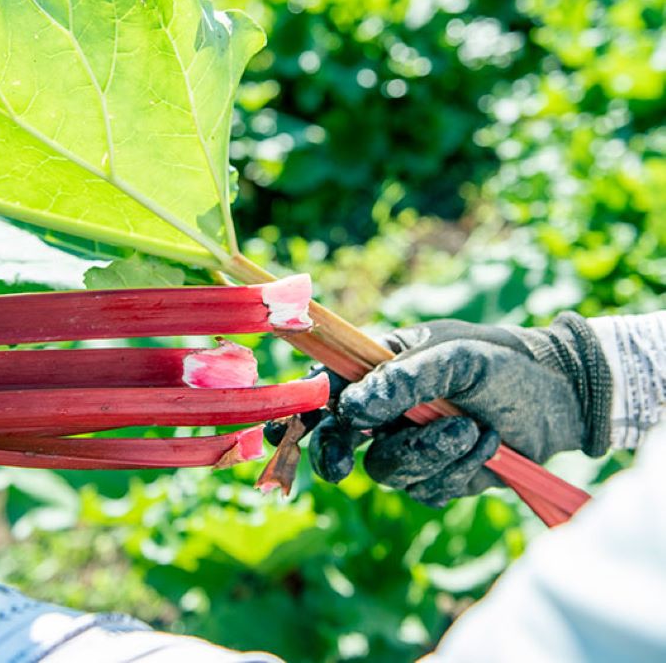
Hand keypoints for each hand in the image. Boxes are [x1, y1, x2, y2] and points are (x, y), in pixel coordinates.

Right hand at [270, 314, 612, 506]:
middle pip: (337, 442)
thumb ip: (403, 379)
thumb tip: (351, 408)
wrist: (564, 397)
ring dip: (429, 454)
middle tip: (338, 466)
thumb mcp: (457, 358)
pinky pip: (427, 490)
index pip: (325, 390)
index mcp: (379, 369)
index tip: (283, 434)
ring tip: (472, 431)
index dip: (298, 412)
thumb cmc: (505, 362)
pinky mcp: (439, 477)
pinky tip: (488, 446)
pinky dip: (459, 470)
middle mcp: (386, 410)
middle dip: (334, 454)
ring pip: (387, 471)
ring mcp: (410, 446)